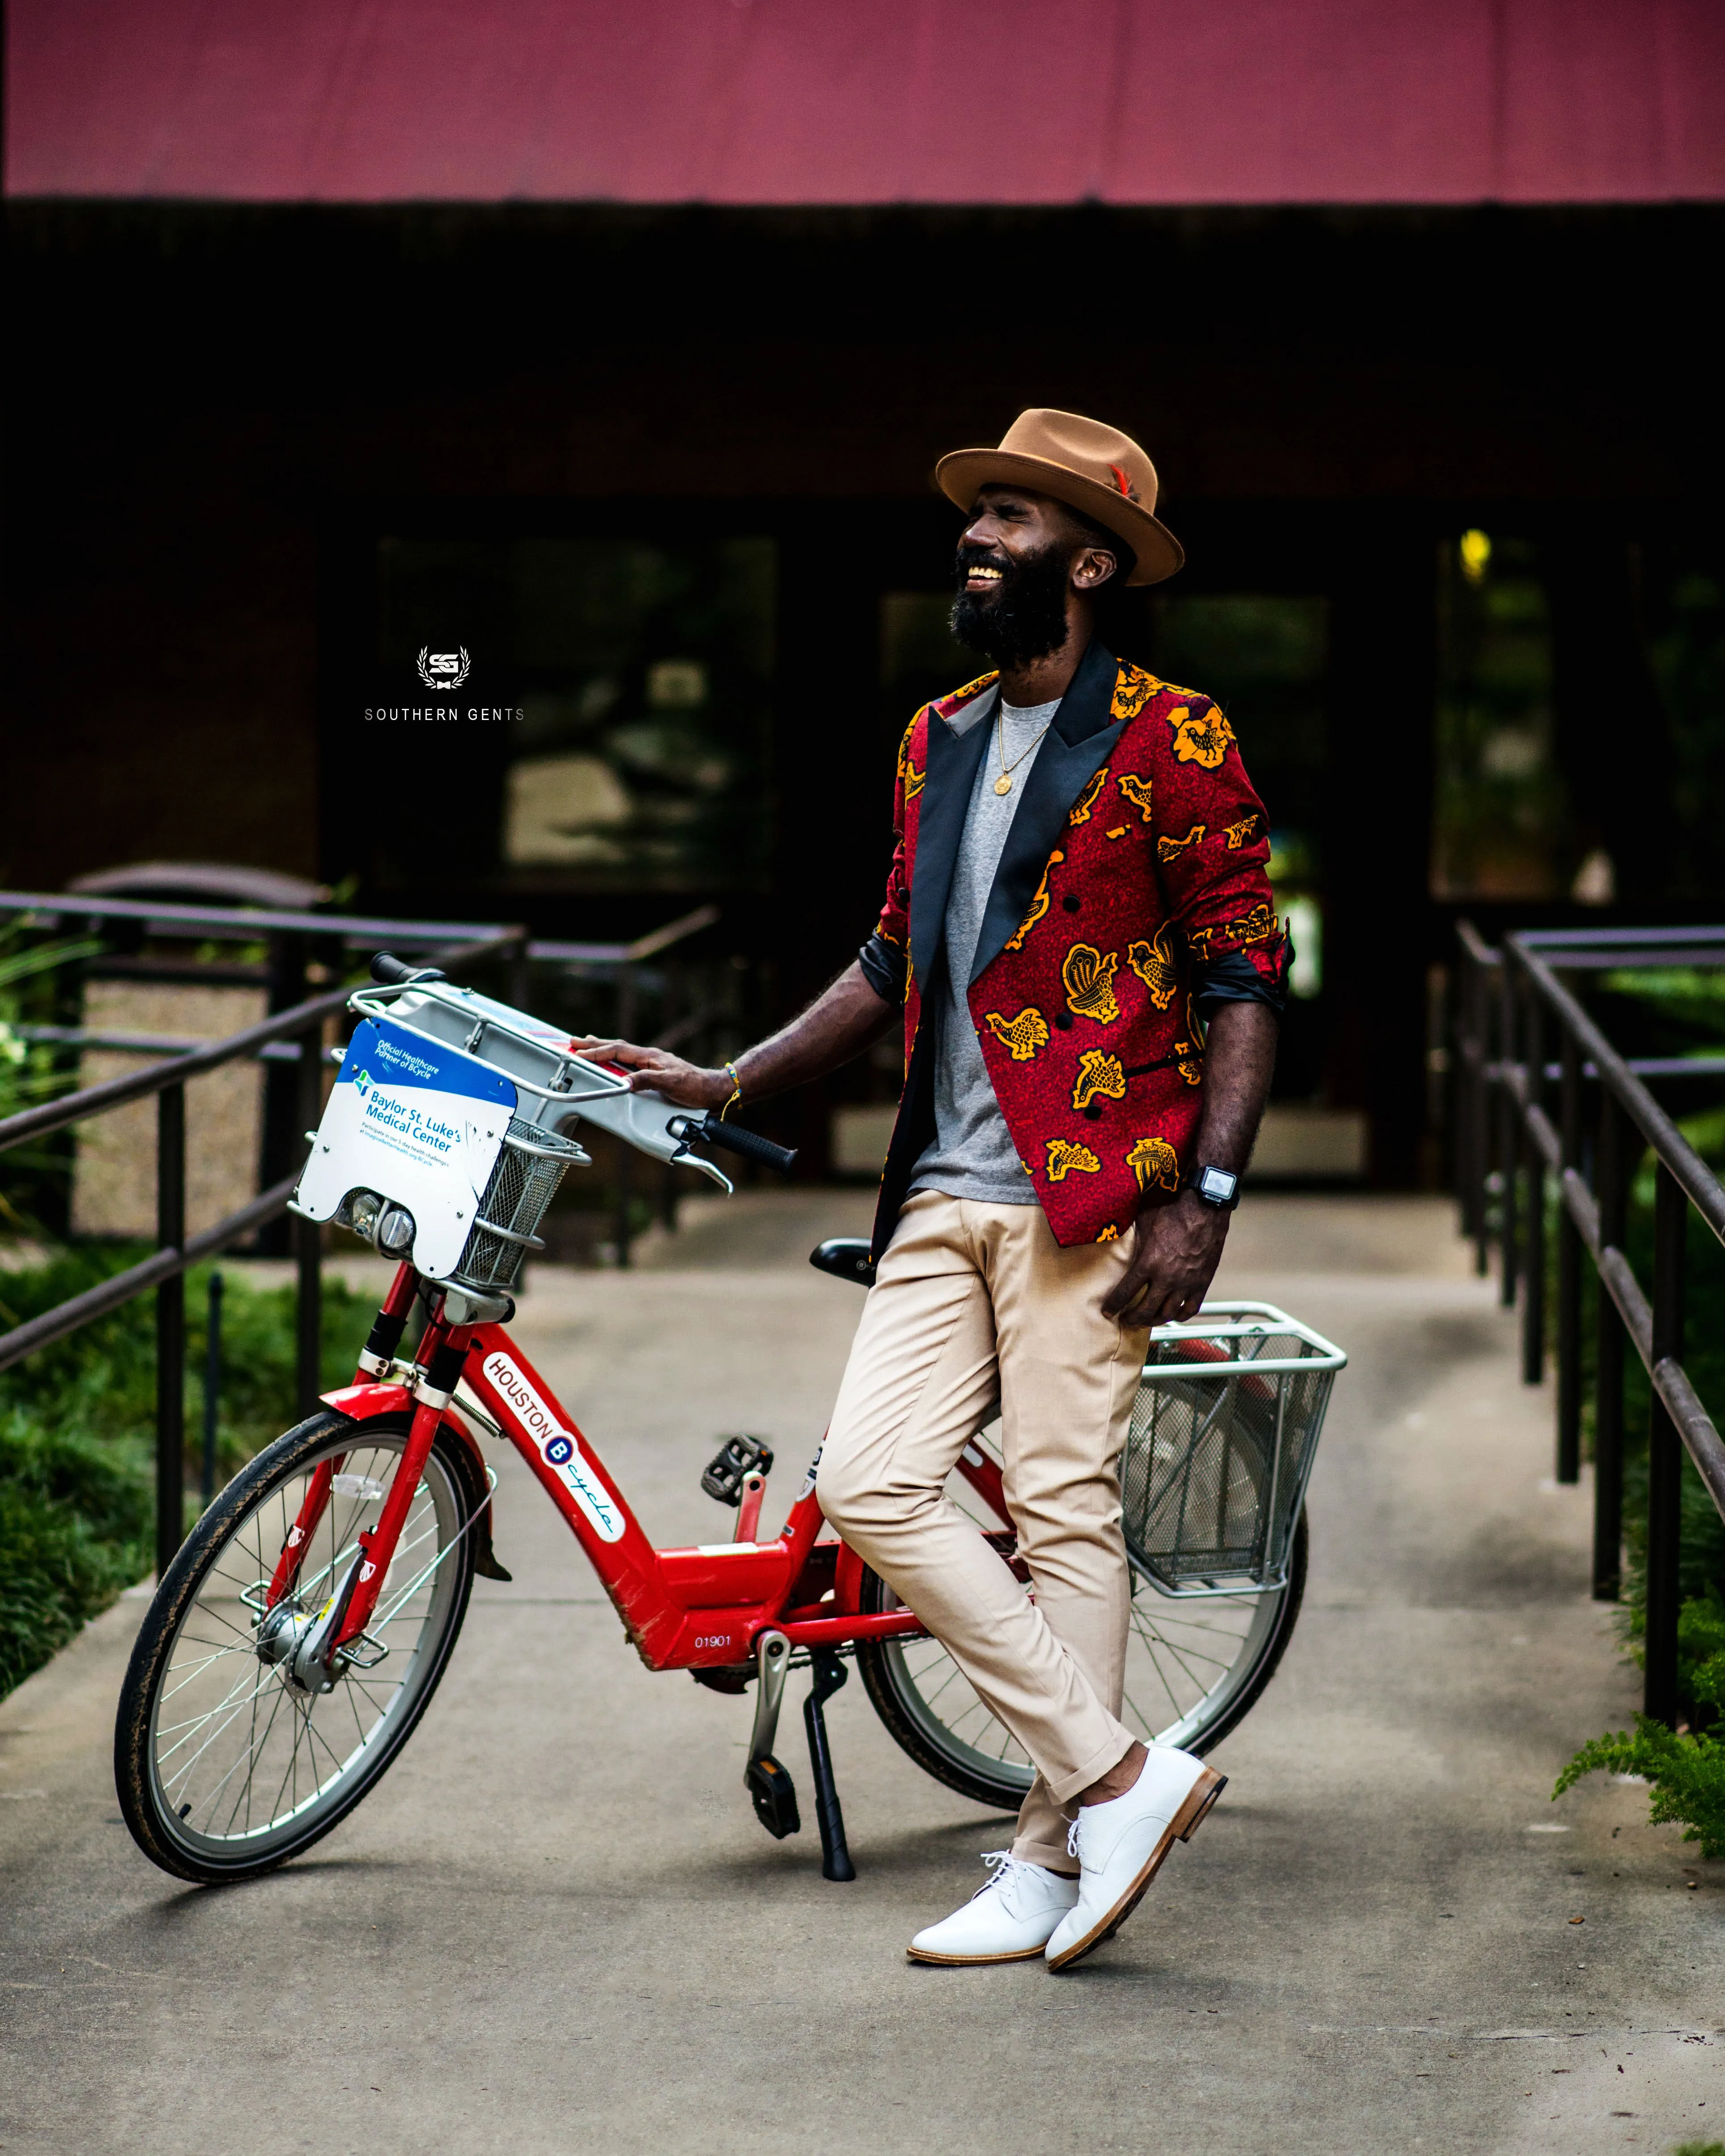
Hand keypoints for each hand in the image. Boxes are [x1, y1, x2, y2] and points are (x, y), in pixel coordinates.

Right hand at [569, 1037, 731, 1111]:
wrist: (713, 1091)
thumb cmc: (695, 1087)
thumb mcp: (670, 1084)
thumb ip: (646, 1081)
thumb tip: (624, 1082)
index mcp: (650, 1057)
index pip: (618, 1051)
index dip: (597, 1052)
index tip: (578, 1053)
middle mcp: (649, 1057)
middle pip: (616, 1047)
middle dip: (594, 1044)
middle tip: (574, 1041)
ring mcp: (651, 1064)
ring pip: (621, 1053)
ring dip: (602, 1049)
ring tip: (587, 1046)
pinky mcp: (654, 1072)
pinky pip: (628, 1062)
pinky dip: (614, 1059)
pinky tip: (613, 1063)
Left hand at [1101, 1190, 1230, 1326]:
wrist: (1205, 1204)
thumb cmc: (1173, 1207)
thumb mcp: (1143, 1221)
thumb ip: (1133, 1240)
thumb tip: (1122, 1245)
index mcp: (1148, 1262)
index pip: (1125, 1293)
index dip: (1114, 1305)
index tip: (1108, 1312)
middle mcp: (1166, 1278)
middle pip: (1145, 1310)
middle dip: (1132, 1318)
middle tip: (1126, 1320)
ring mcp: (1186, 1283)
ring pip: (1167, 1313)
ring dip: (1154, 1320)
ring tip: (1146, 1320)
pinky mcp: (1202, 1282)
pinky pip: (1191, 1308)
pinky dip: (1180, 1315)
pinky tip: (1173, 1315)